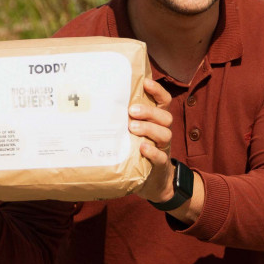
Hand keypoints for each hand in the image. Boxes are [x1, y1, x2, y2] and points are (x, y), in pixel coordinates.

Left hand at [130, 79, 174, 201]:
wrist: (152, 181)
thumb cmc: (137, 150)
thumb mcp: (132, 132)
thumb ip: (124, 118)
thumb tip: (98, 102)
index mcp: (156, 121)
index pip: (163, 101)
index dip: (158, 90)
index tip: (146, 82)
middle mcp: (162, 131)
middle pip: (165, 116)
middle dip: (148, 111)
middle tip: (131, 111)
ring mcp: (163, 148)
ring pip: (165, 134)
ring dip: (149, 128)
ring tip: (132, 128)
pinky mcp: (160, 165)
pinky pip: (161, 157)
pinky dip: (152, 152)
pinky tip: (142, 148)